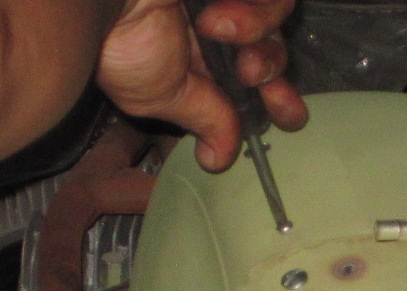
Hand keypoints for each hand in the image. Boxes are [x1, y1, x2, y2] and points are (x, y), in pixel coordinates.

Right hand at [97, 0, 307, 169]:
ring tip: (220, 32)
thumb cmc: (118, 41)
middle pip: (273, 50)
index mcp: (194, 61)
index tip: (288, 117)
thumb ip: (202, 120)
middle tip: (250, 73)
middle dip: (270, 70)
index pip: (250, 85)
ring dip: (256, 34)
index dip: (277, 101)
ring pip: (276, 18)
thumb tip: (217, 159)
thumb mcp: (162, 97)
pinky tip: (215, 16)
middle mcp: (213, 27)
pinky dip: (253, 14)